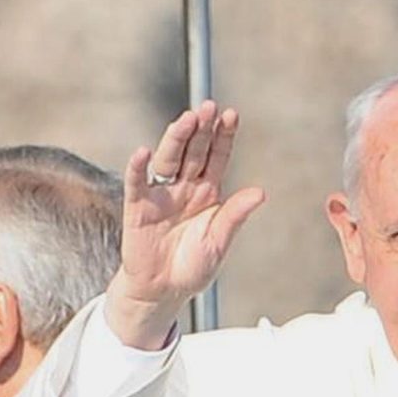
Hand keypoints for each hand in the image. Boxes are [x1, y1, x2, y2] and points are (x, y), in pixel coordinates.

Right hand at [106, 101, 265, 348]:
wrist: (164, 290)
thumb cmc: (193, 266)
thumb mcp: (219, 242)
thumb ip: (235, 216)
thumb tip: (260, 192)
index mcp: (208, 193)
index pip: (217, 158)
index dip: (224, 137)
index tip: (231, 114)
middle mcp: (185, 188)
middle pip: (193, 152)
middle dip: (201, 129)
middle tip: (208, 106)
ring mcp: (161, 195)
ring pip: (168, 160)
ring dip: (175, 139)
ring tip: (185, 120)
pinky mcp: (138, 208)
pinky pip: (137, 184)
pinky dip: (138, 168)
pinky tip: (143, 151)